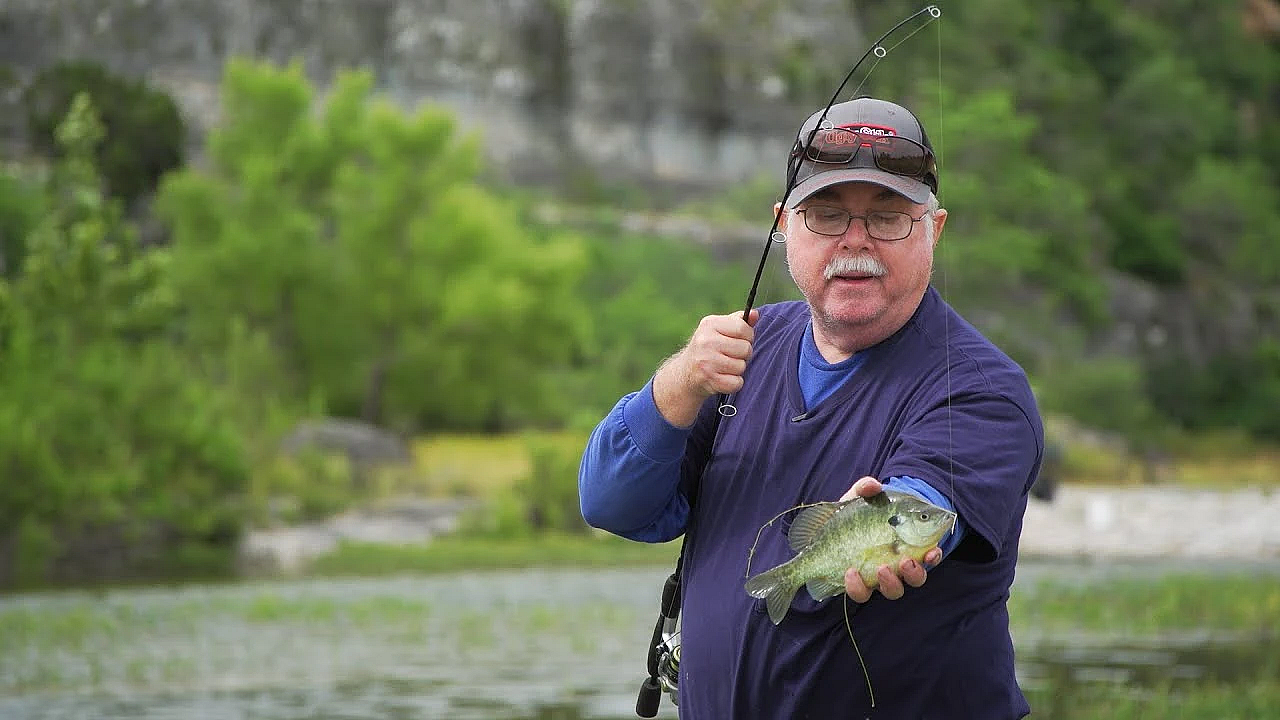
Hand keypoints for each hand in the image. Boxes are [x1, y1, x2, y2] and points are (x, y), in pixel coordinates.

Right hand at [652, 309, 758, 426]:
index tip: (741, 340)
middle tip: (732, 355)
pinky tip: (723, 377)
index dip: (748, 336)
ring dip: (738, 369)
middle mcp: (706, 341)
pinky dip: (734, 383)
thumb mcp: (719, 329)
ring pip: (741, 366)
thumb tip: (755, 314)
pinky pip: (737, 383)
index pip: (742, 328)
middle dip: (744, 354)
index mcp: (710, 324)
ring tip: (726, 366)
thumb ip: (738, 321)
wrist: (686, 372)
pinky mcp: (709, 379)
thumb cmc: (709, 347)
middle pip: (745, 348)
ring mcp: (706, 361)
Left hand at [839, 476, 941, 602]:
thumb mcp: (858, 497)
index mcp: (906, 544)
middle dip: (915, 573)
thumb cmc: (853, 512)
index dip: (934, 556)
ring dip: (891, 583)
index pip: (928, 555)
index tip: (933, 551)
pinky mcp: (857, 585)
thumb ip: (865, 487)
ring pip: (893, 590)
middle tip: (906, 561)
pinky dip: (857, 586)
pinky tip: (850, 572)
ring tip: (881, 568)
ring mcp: (878, 577)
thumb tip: (873, 486)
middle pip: (915, 578)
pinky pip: (861, 593)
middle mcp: (896, 564)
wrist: (829, 529)